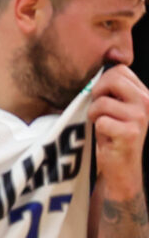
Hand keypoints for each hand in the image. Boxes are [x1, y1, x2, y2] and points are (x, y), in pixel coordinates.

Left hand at [90, 64, 148, 199]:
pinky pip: (101, 122)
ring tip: (102, 126)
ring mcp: (140, 117)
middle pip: (112, 79)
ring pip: (102, 103)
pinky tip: (106, 137)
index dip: (102, 82)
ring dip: (94, 115)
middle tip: (97, 111)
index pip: (119, 70)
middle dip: (96, 94)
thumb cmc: (112, 135)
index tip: (100, 98)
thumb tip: (96, 72)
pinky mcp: (130, 133)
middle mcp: (146, 102)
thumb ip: (111, 90)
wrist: (121, 167)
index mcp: (144, 93)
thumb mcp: (115, 108)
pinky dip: (97, 129)